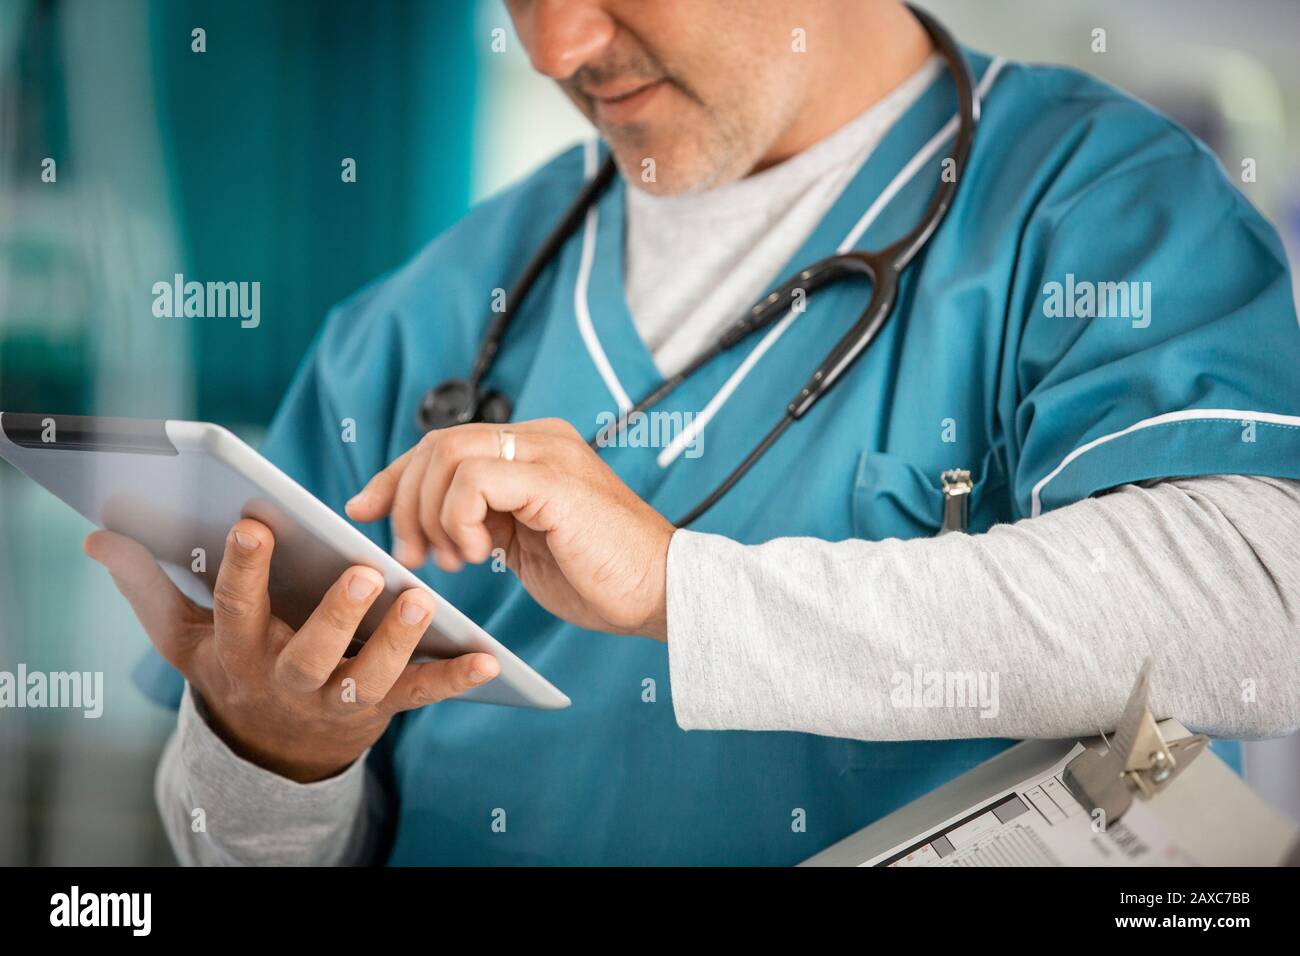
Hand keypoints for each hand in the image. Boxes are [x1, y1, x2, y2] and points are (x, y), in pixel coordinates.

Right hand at [86, 519, 500, 781]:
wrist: (269, 745)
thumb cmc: (231, 665)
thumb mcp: (182, 635)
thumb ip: (145, 585)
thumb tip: (98, 536)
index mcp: (239, 650)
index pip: (236, 607)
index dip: (243, 570)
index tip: (254, 522)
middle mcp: (288, 679)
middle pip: (311, 652)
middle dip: (336, 614)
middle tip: (365, 570)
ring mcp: (337, 699)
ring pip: (369, 676)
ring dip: (398, 640)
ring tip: (424, 597)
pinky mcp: (381, 709)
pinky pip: (420, 697)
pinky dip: (456, 680)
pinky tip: (489, 659)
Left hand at [346, 418, 674, 639]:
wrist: (661, 593)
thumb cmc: (600, 577)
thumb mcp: (525, 542)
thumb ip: (486, 518)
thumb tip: (428, 521)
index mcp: (534, 450)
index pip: (445, 444)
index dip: (396, 476)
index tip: (363, 510)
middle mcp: (540, 440)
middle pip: (438, 444)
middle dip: (406, 501)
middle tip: (414, 556)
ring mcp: (548, 454)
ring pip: (449, 454)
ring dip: (432, 514)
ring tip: (454, 560)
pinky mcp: (552, 480)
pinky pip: (475, 478)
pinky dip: (459, 517)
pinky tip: (480, 553)